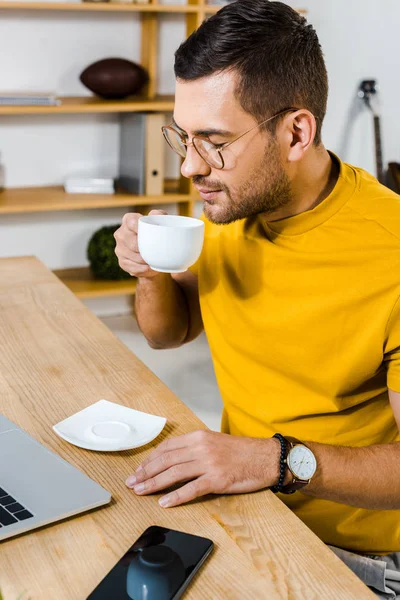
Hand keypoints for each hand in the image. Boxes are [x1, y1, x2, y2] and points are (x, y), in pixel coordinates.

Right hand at [114, 209, 167, 278]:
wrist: (155, 253)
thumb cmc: (157, 233)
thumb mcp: (161, 221)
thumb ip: (159, 215)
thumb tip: (155, 215)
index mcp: (128, 220)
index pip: (131, 222)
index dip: (139, 227)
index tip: (149, 233)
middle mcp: (120, 233)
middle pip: (132, 242)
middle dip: (144, 248)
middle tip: (156, 251)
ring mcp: (119, 249)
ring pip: (132, 256)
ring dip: (145, 260)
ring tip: (155, 260)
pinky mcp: (122, 262)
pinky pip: (132, 267)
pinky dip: (142, 269)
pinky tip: (149, 268)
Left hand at [125, 430, 279, 507]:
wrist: (266, 457)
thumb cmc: (242, 452)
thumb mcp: (215, 442)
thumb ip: (195, 448)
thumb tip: (174, 458)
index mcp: (198, 437)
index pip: (167, 447)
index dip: (149, 459)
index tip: (138, 469)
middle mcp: (201, 447)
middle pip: (165, 460)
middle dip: (145, 471)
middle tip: (131, 482)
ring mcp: (209, 463)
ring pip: (174, 473)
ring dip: (153, 483)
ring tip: (140, 491)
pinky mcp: (218, 479)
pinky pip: (192, 489)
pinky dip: (176, 496)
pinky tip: (164, 503)